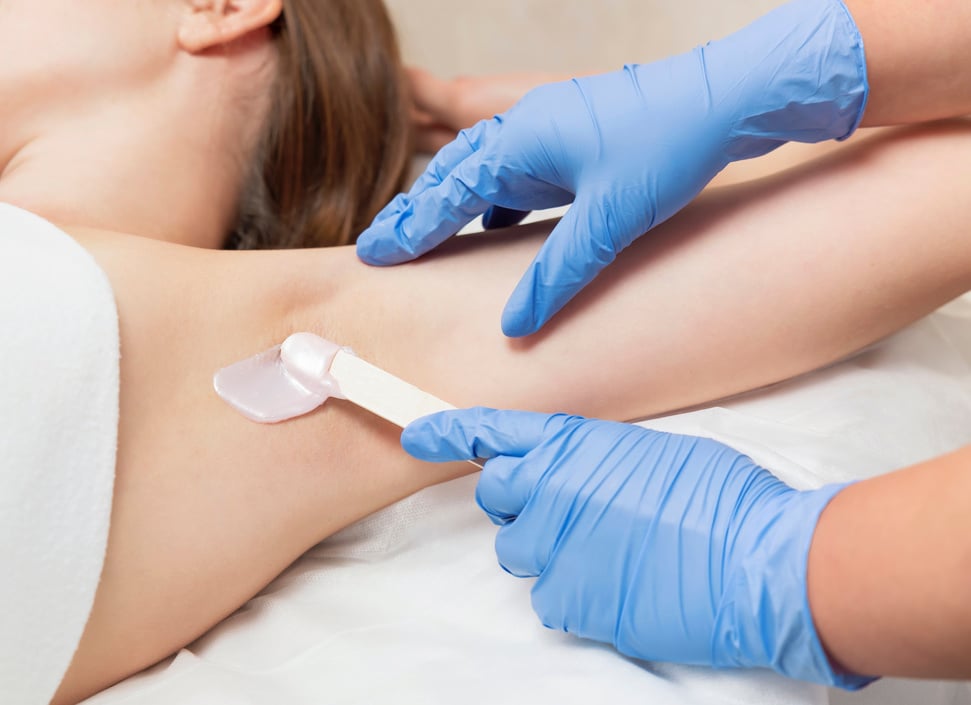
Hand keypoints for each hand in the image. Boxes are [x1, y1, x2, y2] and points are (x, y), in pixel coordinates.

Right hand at [359, 0, 867, 336]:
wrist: (727, 97)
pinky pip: (519, 172)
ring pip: (483, 172)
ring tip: (429, 239)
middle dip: (416, 213)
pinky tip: (501, 225)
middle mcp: (524, 129)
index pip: (446, 191)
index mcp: (519, 141)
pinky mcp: (574, 138)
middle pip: (453, 175)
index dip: (408, 228)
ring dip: (454, 205)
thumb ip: (557, 274)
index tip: (373, 254)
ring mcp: (549, 130)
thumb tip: (514, 326)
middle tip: (381, 246)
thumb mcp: (610, 220)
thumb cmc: (668, 144)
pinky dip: (498, 200)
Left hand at [402, 408, 871, 688]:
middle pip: (496, 496)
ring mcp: (551, 547)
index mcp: (573, 443)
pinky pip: (547, 596)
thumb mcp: (653, 454)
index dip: (446, 432)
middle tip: (569, 513)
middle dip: (521, 502)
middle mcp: (549, 489)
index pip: (491, 432)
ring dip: (549, 551)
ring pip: (517, 551)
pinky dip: (574, 593)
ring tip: (609, 555)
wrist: (756, 563)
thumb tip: (581, 475)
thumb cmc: (722, 501)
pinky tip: (618, 587)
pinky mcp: (564, 600)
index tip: (414, 433)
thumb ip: (597, 460)